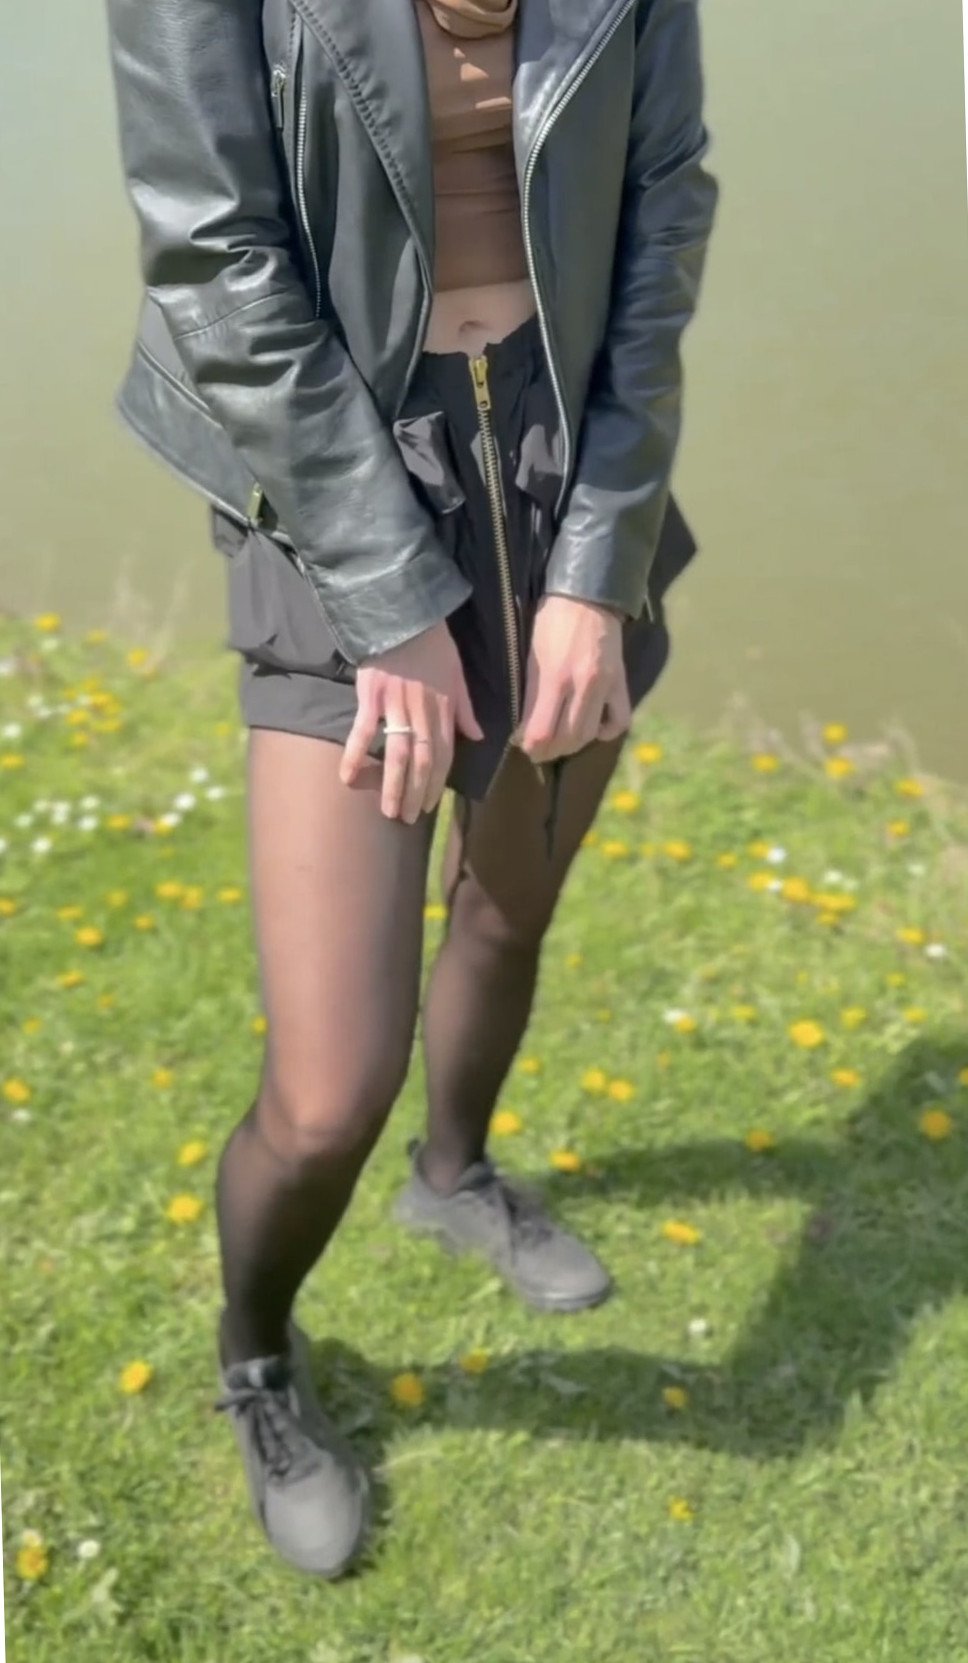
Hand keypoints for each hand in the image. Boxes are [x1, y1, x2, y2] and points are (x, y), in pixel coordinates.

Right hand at [340, 620, 482, 821]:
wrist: (404, 614)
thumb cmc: (433, 643)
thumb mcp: (458, 674)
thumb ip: (465, 708)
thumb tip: (478, 736)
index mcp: (444, 709)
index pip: (443, 755)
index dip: (437, 784)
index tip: (429, 806)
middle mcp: (423, 713)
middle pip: (422, 762)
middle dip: (416, 794)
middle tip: (407, 819)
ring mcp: (396, 706)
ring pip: (398, 754)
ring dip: (393, 786)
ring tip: (388, 811)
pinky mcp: (372, 697)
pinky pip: (363, 731)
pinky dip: (354, 755)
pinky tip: (346, 778)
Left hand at [514, 595, 631, 764]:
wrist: (588, 597)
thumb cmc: (552, 622)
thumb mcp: (532, 655)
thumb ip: (532, 694)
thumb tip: (524, 728)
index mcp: (554, 677)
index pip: (542, 731)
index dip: (531, 746)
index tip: (525, 746)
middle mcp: (582, 686)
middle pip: (566, 739)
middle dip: (549, 751)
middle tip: (540, 749)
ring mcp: (605, 686)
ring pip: (590, 734)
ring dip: (573, 745)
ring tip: (561, 742)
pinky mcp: (620, 683)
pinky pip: (619, 720)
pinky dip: (606, 732)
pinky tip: (594, 729)